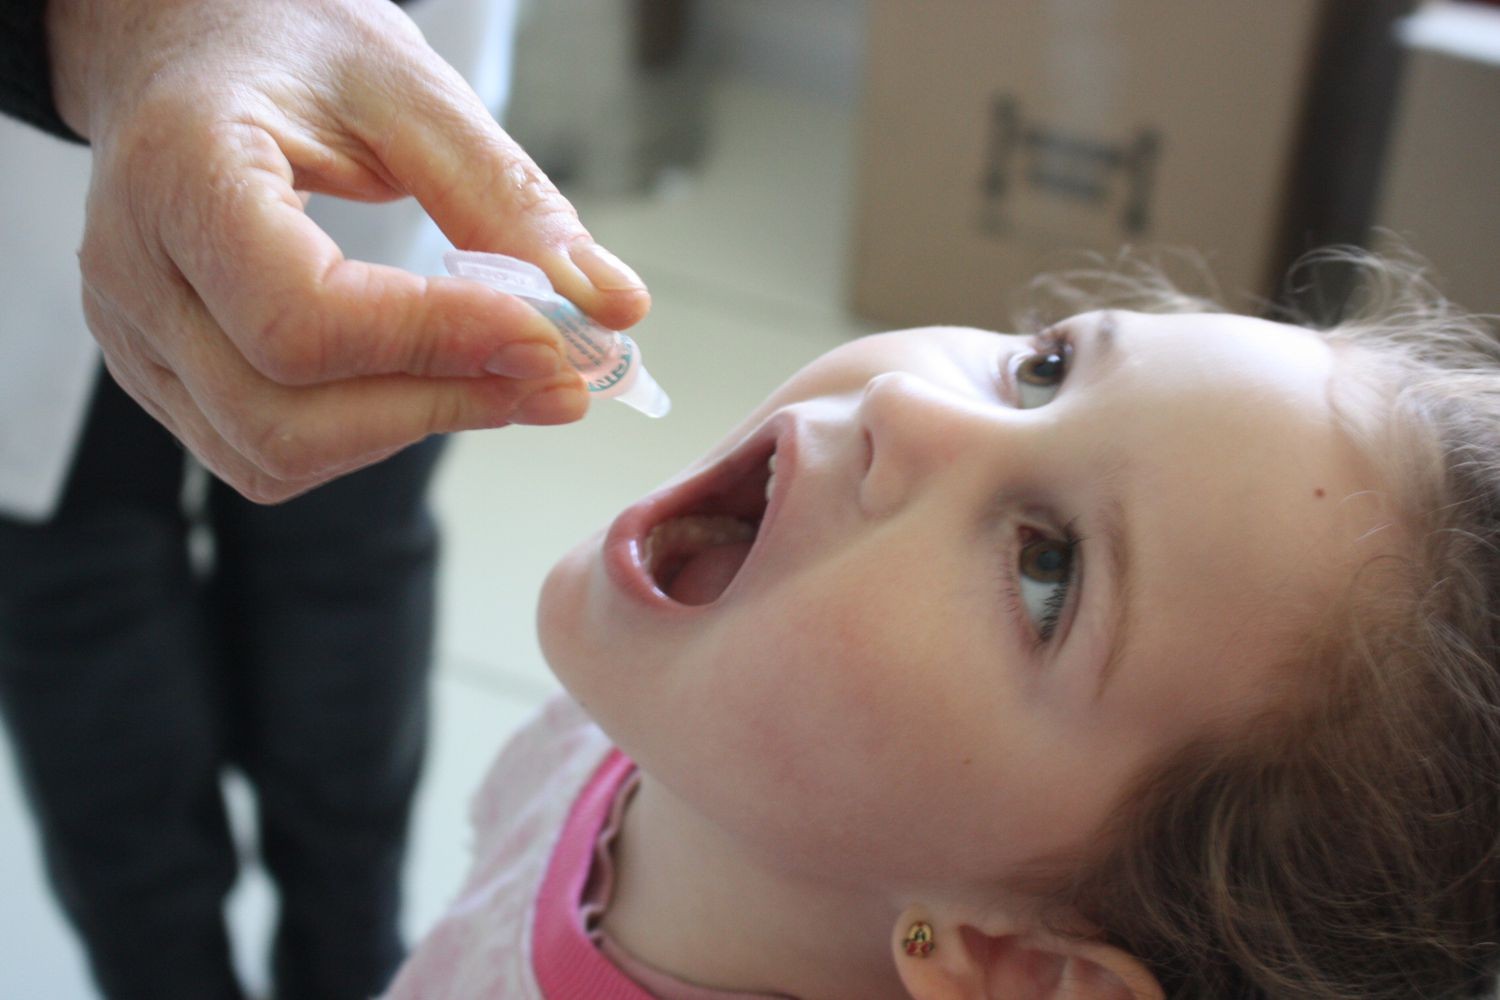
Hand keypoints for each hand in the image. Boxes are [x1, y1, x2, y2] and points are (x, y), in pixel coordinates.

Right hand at [46, 0, 650, 501]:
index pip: (302, 316)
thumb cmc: (290, 49)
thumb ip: (508, 199)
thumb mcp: (409, 90)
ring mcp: (136, 337)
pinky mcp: (165, 375)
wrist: (187, 48)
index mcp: (180, 173)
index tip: (547, 337)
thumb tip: (615, 309)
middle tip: (555, 378)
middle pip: (282, 413)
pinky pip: (263, 452)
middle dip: (438, 407)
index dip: (435, 344)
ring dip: (409, 431)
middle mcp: (134, 272)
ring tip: (504, 377)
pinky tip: (430, 384)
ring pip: (272, 453)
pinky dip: (365, 437)